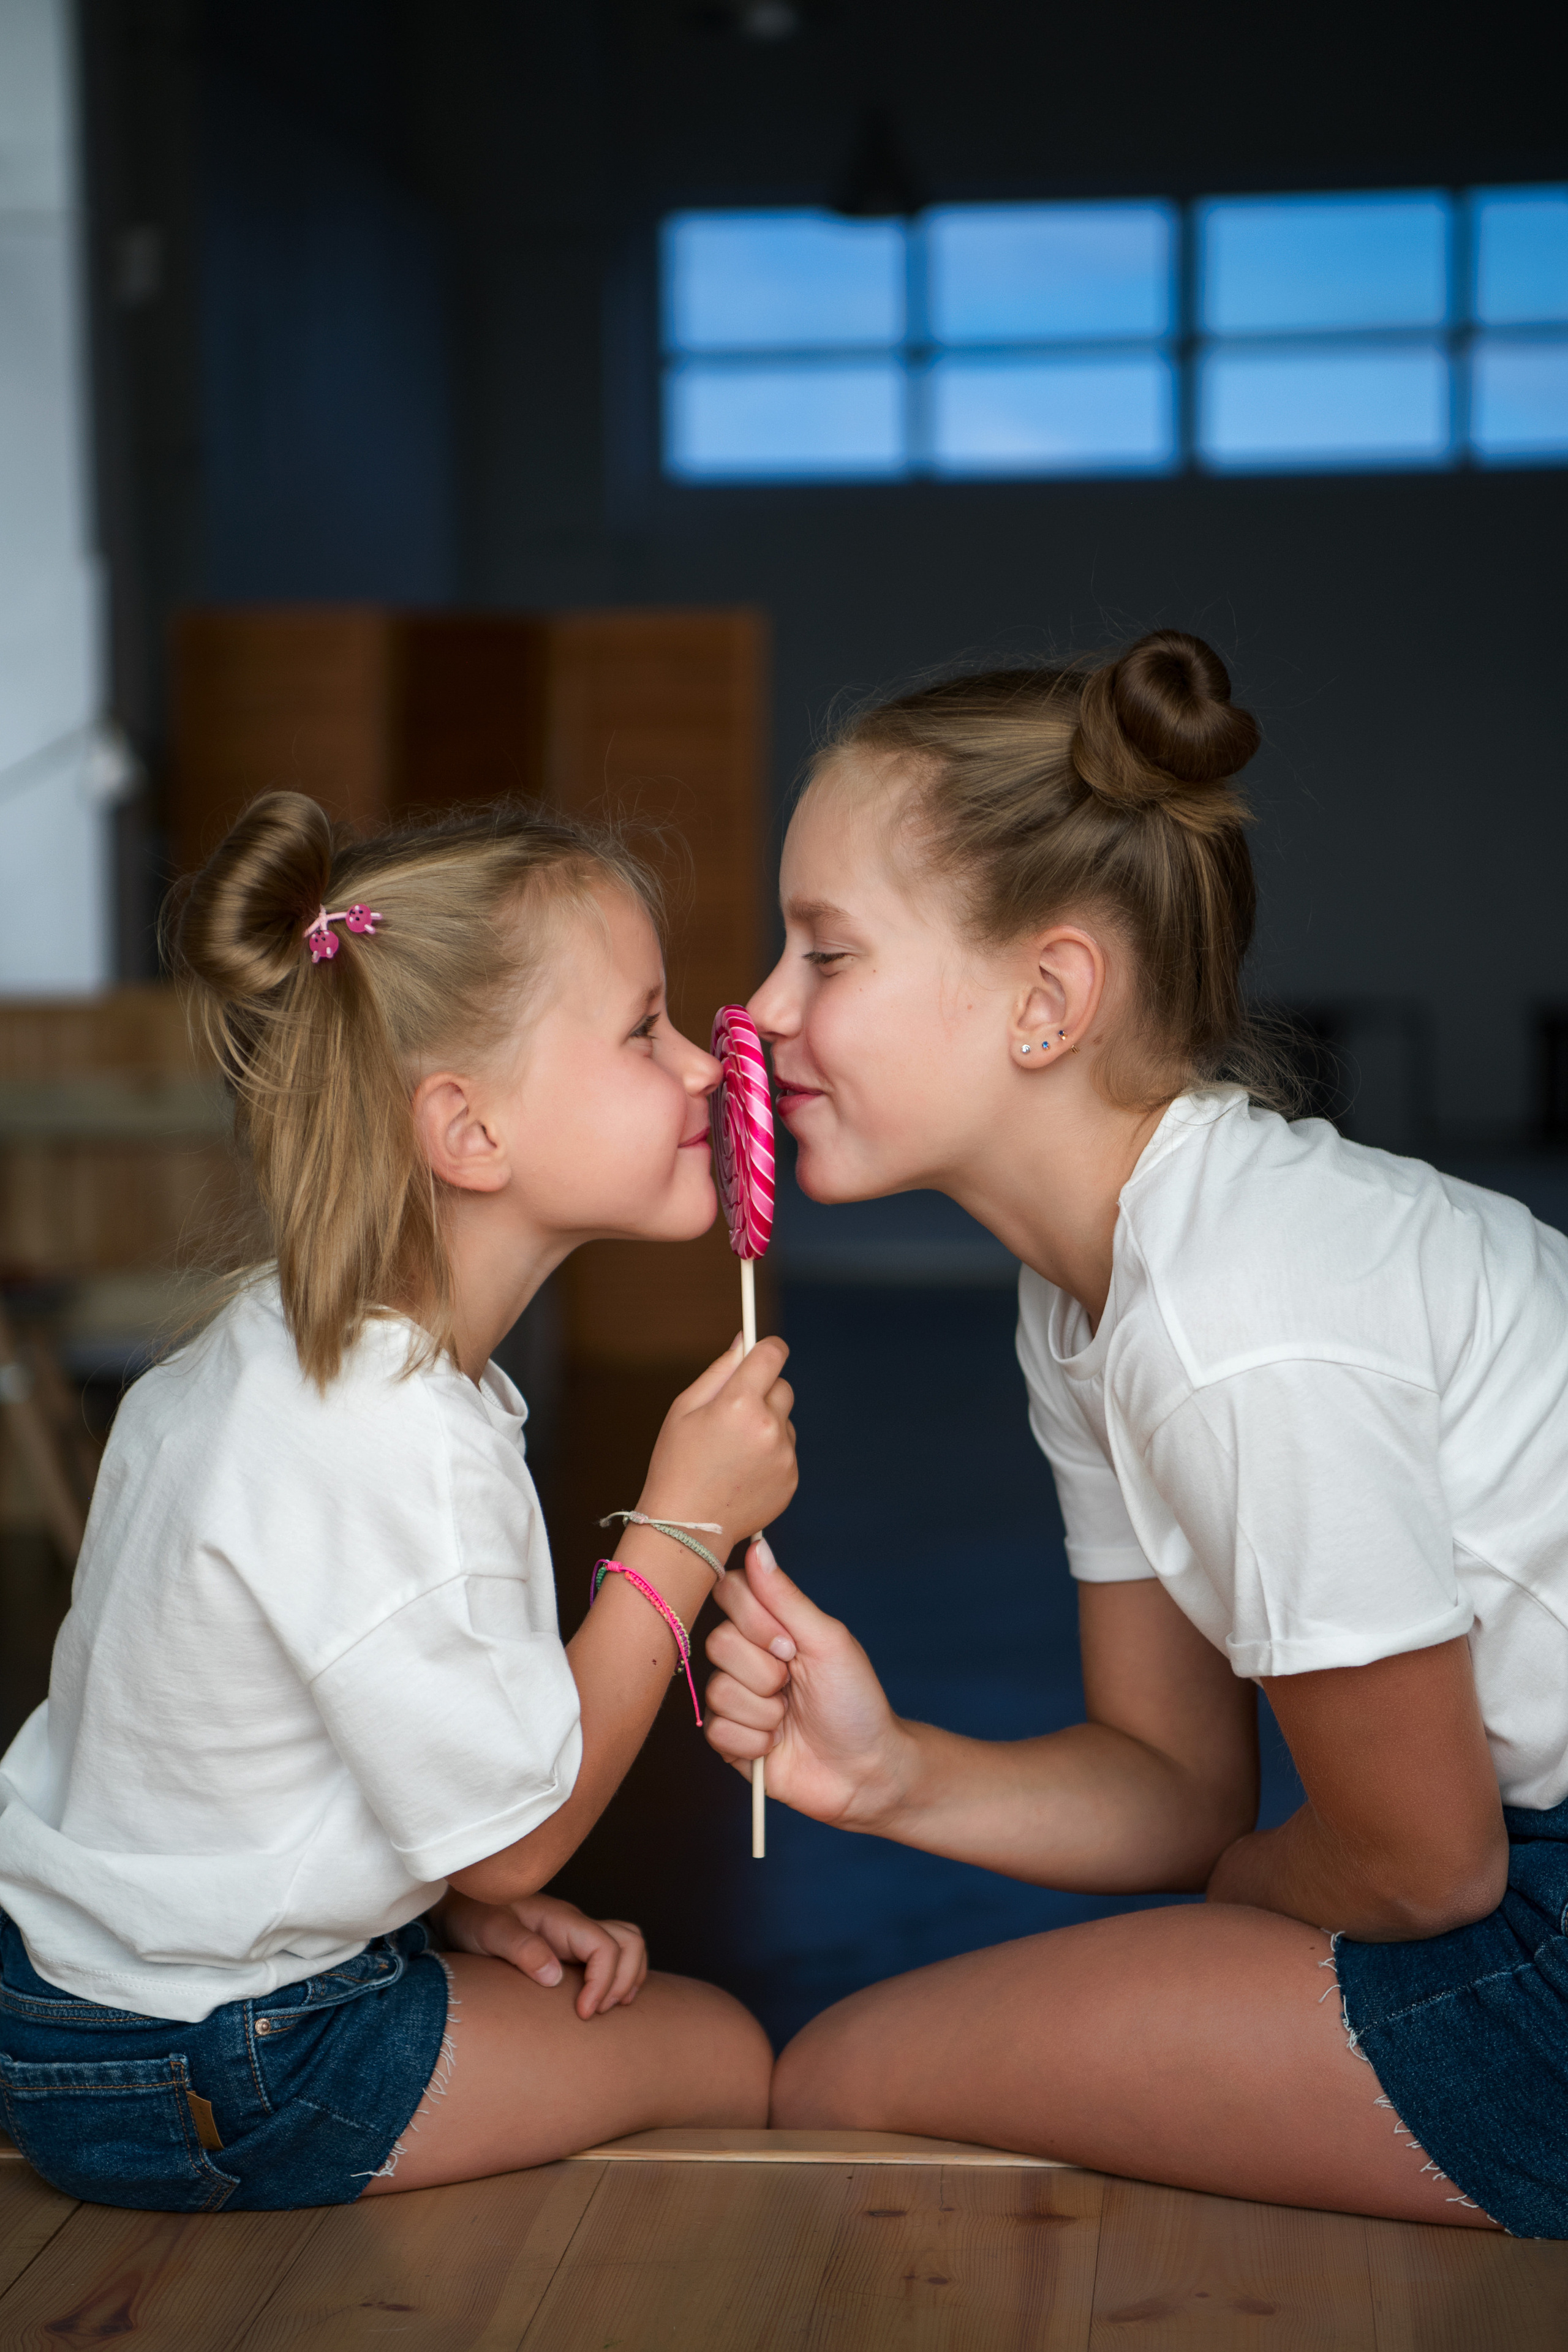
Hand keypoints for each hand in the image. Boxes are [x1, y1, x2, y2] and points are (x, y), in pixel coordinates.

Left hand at [436, 1889, 647, 2017]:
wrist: (458, 1907)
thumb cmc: (471, 1916)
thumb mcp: (489, 1932)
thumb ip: (522, 1949)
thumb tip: (555, 1976)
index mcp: (561, 1920)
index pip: (606, 1946)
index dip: (604, 1982)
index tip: (583, 2012)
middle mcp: (574, 1926)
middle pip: (629, 1941)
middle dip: (625, 1979)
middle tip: (598, 2011)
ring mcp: (573, 1937)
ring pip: (626, 1946)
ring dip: (626, 1977)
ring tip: (606, 2008)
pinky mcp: (567, 1950)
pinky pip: (609, 1957)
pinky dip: (615, 1978)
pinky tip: (596, 2001)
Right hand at [638, 1334, 796, 1559]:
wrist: (685, 1528)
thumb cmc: (677, 1464)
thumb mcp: (684, 1409)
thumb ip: (719, 1370)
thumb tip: (744, 1340)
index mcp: (740, 1403)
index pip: (772, 1354)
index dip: (768, 1348)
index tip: (763, 1352)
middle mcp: (768, 1427)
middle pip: (783, 1387)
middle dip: (763, 1392)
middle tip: (734, 1414)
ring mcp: (784, 1456)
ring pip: (785, 1421)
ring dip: (767, 1426)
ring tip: (733, 1452)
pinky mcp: (791, 1480)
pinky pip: (787, 1451)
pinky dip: (770, 1455)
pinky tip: (743, 1472)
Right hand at [703, 1538, 914, 1831]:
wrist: (866, 1770)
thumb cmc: (855, 1701)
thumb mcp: (828, 1641)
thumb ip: (785, 1597)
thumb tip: (757, 1546)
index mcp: (770, 1626)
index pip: (729, 1593)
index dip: (753, 1619)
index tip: (789, 1643)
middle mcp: (746, 1658)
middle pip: (717, 1643)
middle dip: (765, 1673)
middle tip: (795, 1685)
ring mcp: (735, 1698)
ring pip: (717, 1690)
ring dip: (764, 1711)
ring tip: (790, 1718)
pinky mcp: (728, 1739)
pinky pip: (716, 1730)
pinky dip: (753, 1742)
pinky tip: (776, 1745)